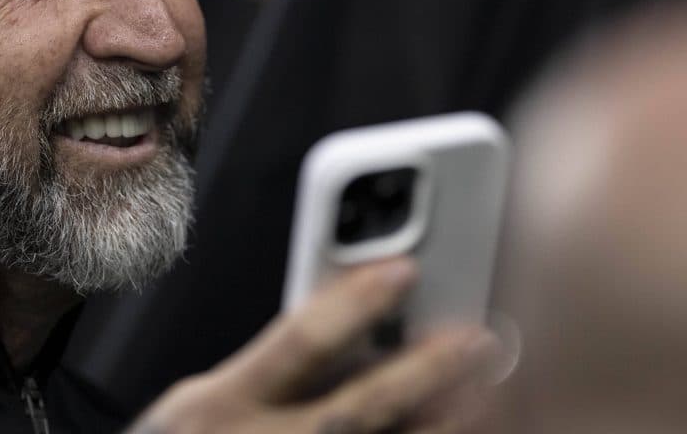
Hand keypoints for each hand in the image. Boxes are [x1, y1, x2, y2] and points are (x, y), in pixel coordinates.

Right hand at [127, 258, 494, 432]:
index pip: (299, 340)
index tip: (403, 269)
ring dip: (440, 422)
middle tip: (478, 337)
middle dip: (423, 370)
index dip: (354, 302)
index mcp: (222, 402)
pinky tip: (452, 427)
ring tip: (485, 390)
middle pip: (359, 406)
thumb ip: (266, 365)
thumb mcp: (201, 399)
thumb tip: (347, 319)